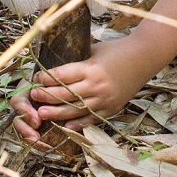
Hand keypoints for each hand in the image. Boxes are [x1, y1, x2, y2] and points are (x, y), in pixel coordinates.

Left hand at [13, 37, 150, 136]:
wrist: (144, 57)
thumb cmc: (117, 49)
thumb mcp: (95, 49)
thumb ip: (78, 58)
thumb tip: (57, 60)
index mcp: (91, 68)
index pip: (62, 75)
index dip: (47, 78)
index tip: (36, 78)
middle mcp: (96, 86)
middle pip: (65, 94)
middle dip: (46, 95)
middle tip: (33, 95)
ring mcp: (104, 99)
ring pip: (75, 110)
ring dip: (56, 113)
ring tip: (41, 114)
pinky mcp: (111, 108)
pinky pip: (91, 118)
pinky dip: (78, 123)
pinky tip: (65, 126)